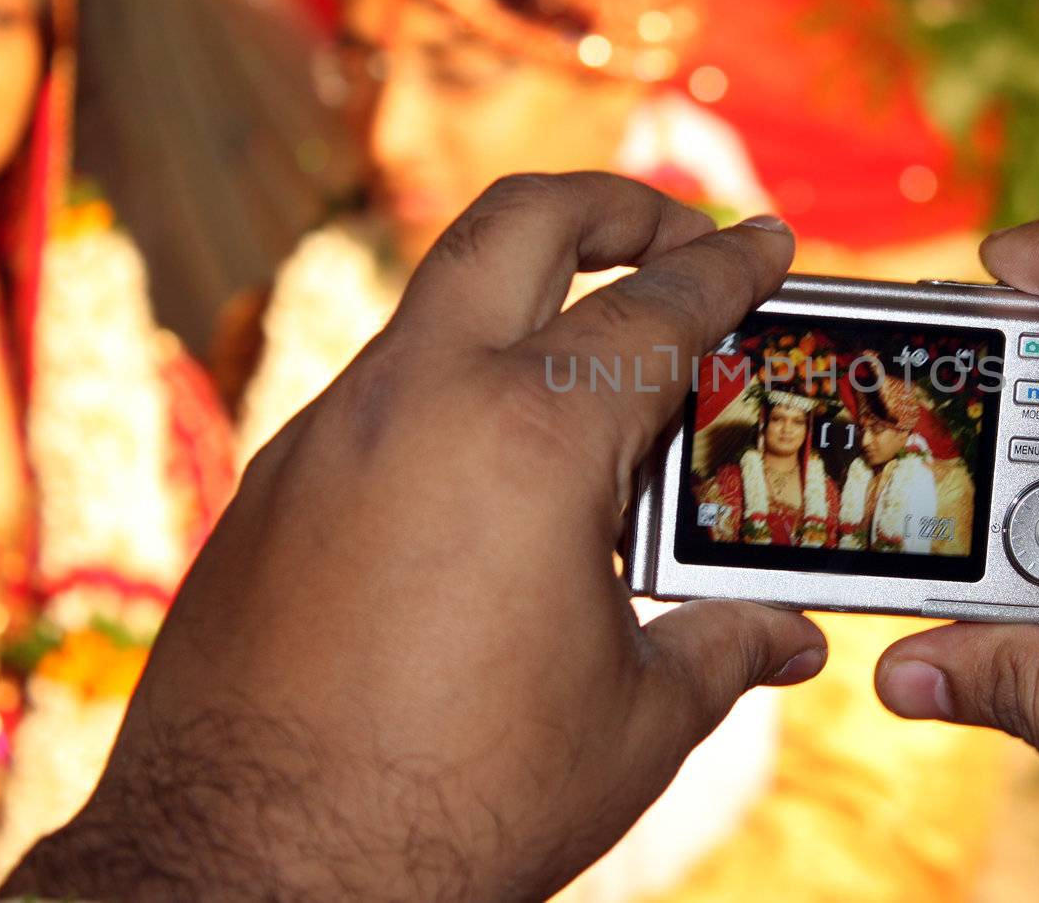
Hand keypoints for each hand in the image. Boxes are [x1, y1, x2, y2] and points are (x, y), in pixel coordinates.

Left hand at [1, 174, 826, 901]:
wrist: (249, 875)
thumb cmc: (455, 800)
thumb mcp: (633, 724)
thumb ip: (725, 650)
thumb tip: (789, 638)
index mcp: (530, 440)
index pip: (659, 309)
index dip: (732, 267)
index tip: (768, 241)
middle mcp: (419, 401)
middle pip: (520, 224)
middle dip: (613, 204)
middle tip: (675, 232)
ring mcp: (330, 433)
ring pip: (440, 300)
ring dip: (526, 299)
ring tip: (595, 377)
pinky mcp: (276, 485)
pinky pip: (384, 390)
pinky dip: (457, 387)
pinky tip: (495, 479)